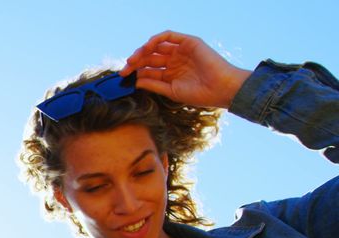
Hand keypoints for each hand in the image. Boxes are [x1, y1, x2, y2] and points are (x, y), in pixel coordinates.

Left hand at [121, 30, 251, 108]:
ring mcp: (181, 51)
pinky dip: (156, 39)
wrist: (221, 89)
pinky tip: (147, 47)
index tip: (123, 76)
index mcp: (170, 73)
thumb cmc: (200, 94)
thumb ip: (154, 85)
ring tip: (133, 60)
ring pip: (156, 46)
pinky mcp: (188, 42)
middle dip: (135, 61)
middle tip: (125, 68)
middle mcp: (174, 61)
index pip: (148, 69)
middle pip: (149, 57)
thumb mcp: (171, 91)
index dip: (135, 71)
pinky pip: (169, 36)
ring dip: (142, 50)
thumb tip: (136, 81)